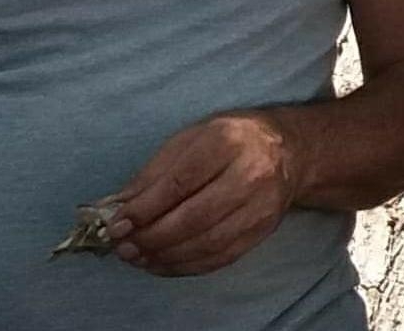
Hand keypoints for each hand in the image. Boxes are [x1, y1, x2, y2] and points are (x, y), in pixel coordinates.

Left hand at [105, 112, 299, 275]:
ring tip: (137, 258)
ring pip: (208, 243)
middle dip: (153, 237)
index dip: (147, 207)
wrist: (285, 151)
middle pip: (195, 217)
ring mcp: (259, 208)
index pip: (180, 182)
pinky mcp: (262, 233)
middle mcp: (248, 174)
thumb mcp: (188, 138)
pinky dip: (187, 265)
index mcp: (225, 141)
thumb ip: (155, 171)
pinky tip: (162, 264)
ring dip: (167, 257)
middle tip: (124, 247)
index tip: (119, 223)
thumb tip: (121, 204)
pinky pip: (221, 257)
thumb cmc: (227, 139)